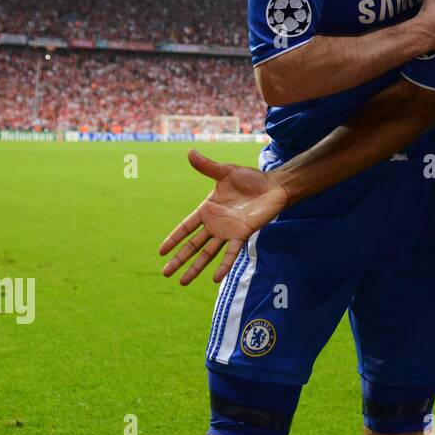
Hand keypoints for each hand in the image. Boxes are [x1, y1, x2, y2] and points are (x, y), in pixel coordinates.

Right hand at [158, 150, 289, 285]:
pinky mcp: (242, 235)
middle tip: (165, 273)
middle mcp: (215, 224)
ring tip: (182, 282)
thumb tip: (189, 152)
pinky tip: (214, 278)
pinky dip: (222, 265)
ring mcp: (228, 231)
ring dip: (195, 267)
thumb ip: (207, 167)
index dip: (173, 239)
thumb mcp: (225, 171)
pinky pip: (230, 253)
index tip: (161, 251)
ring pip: (207, 253)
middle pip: (193, 245)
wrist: (273, 186)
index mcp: (207, 209)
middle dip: (179, 259)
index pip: (185, 227)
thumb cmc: (250, 179)